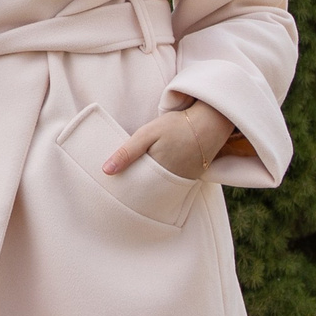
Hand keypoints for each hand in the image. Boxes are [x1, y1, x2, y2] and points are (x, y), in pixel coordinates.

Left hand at [103, 97, 246, 180]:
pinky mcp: (190, 180)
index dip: (122, 187)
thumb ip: (127, 152)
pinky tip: (154, 180)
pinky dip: (161, 185)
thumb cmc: (176, 125)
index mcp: (156, 171)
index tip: (110, 188)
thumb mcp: (147, 133)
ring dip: (147, 188)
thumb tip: (106, 170)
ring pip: (158, 191)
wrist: (209, 123)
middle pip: (145, 191)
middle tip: (119, 189)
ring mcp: (181, 183)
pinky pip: (170, 187)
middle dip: (134, 190)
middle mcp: (170, 182)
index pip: (134, 186)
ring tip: (135, 185)